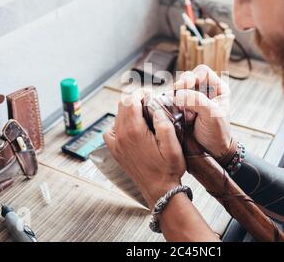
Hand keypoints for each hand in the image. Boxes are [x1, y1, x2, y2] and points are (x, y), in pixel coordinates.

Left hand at [103, 91, 185, 208]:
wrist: (159, 191)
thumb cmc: (168, 170)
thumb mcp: (173, 146)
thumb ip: (164, 124)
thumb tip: (156, 109)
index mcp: (134, 132)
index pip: (130, 101)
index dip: (140, 93)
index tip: (149, 93)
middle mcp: (121, 136)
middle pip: (122, 106)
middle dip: (134, 99)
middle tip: (147, 101)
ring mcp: (116, 145)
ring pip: (116, 117)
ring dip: (127, 110)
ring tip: (141, 112)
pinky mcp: (116, 152)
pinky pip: (110, 132)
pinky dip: (118, 124)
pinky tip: (129, 127)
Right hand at [174, 65, 231, 159]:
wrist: (211, 152)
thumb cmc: (217, 133)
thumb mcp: (212, 115)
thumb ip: (197, 101)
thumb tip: (178, 94)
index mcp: (218, 88)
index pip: (202, 72)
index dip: (192, 76)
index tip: (183, 86)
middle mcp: (204, 91)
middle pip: (187, 78)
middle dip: (182, 87)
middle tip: (178, 98)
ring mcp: (192, 100)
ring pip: (179, 90)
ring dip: (177, 98)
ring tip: (183, 112)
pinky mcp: (183, 109)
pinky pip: (173, 101)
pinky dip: (172, 105)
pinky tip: (177, 114)